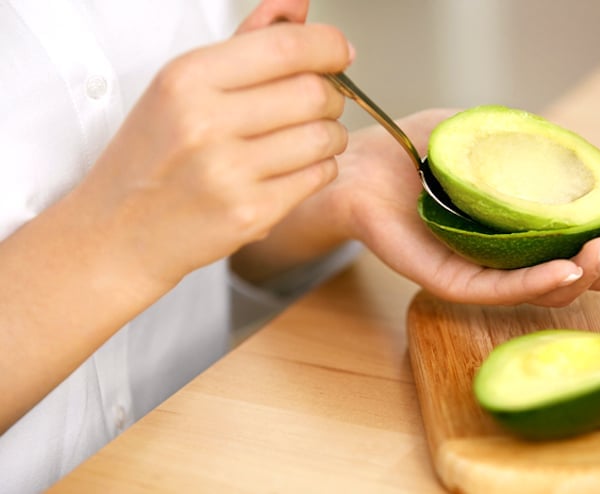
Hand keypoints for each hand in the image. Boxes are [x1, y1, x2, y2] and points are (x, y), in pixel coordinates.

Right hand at [68, 2, 351, 288]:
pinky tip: (298, 167)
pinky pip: (318, 177)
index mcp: (186, 79)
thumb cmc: (153, 156)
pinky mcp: (250, 214)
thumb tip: (298, 5)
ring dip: (331, 135)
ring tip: (310, 138)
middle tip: (321, 103)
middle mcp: (205, 123)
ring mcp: (228, 173)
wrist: (120, 231)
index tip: (339, 53)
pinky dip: (321, 168)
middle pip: (314, 93)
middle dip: (332, 96)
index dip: (328, 46)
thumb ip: (246, 42)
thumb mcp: (183, 88)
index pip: (286, 47)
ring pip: (325, 137)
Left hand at [330, 109, 599, 306]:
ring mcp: (486, 272)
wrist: (365, 160)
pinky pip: (500, 290)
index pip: (594, 240)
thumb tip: (596, 163)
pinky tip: (569, 270)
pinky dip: (539, 284)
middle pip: (584, 273)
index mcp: (532, 225)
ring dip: (590, 272)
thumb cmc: (426, 149)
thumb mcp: (494, 136)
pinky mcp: (452, 281)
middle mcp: (515, 255)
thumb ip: (542, 149)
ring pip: (551, 289)